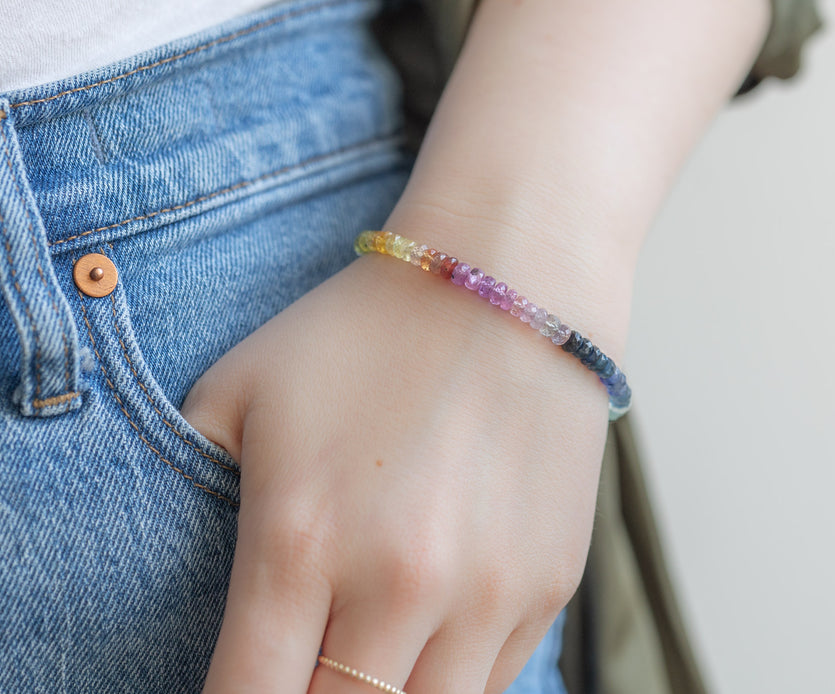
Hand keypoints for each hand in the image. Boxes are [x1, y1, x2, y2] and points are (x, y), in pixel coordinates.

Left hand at [183, 247, 609, 693]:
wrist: (514, 286)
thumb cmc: (367, 333)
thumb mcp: (241, 388)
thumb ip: (186, 486)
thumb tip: (182, 578)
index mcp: (299, 541)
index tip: (244, 682)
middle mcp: (398, 584)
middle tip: (305, 661)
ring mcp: (485, 593)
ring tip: (367, 651)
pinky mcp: (548, 586)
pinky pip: (489, 684)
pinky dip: (449, 676)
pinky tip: (432, 625)